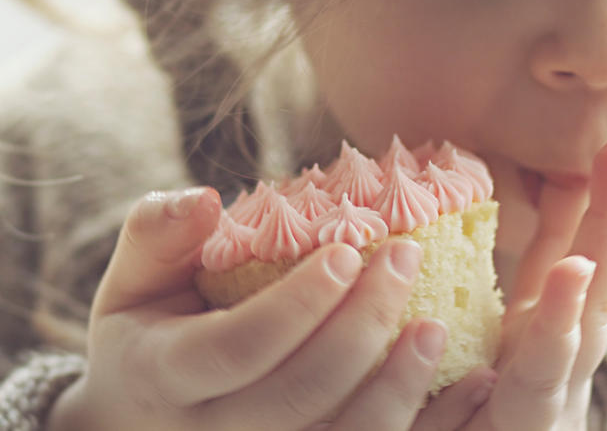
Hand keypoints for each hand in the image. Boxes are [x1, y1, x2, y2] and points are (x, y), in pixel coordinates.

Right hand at [47, 187, 492, 430]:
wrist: (140, 420)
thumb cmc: (148, 330)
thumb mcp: (135, 279)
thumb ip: (158, 234)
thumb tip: (205, 199)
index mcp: (166, 375)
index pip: (238, 346)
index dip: (299, 303)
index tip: (349, 249)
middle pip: (298, 394)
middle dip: (360, 326)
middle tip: (406, 259)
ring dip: (399, 386)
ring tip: (439, 326)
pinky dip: (428, 426)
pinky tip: (471, 384)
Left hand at [465, 101, 606, 429]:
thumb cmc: (491, 401)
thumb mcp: (517, 312)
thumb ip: (545, 250)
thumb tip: (568, 175)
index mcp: (568, 307)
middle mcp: (577, 335)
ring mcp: (563, 374)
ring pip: (598, 292)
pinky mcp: (531, 414)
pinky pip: (547, 361)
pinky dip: (563, 314)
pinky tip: (576, 268)